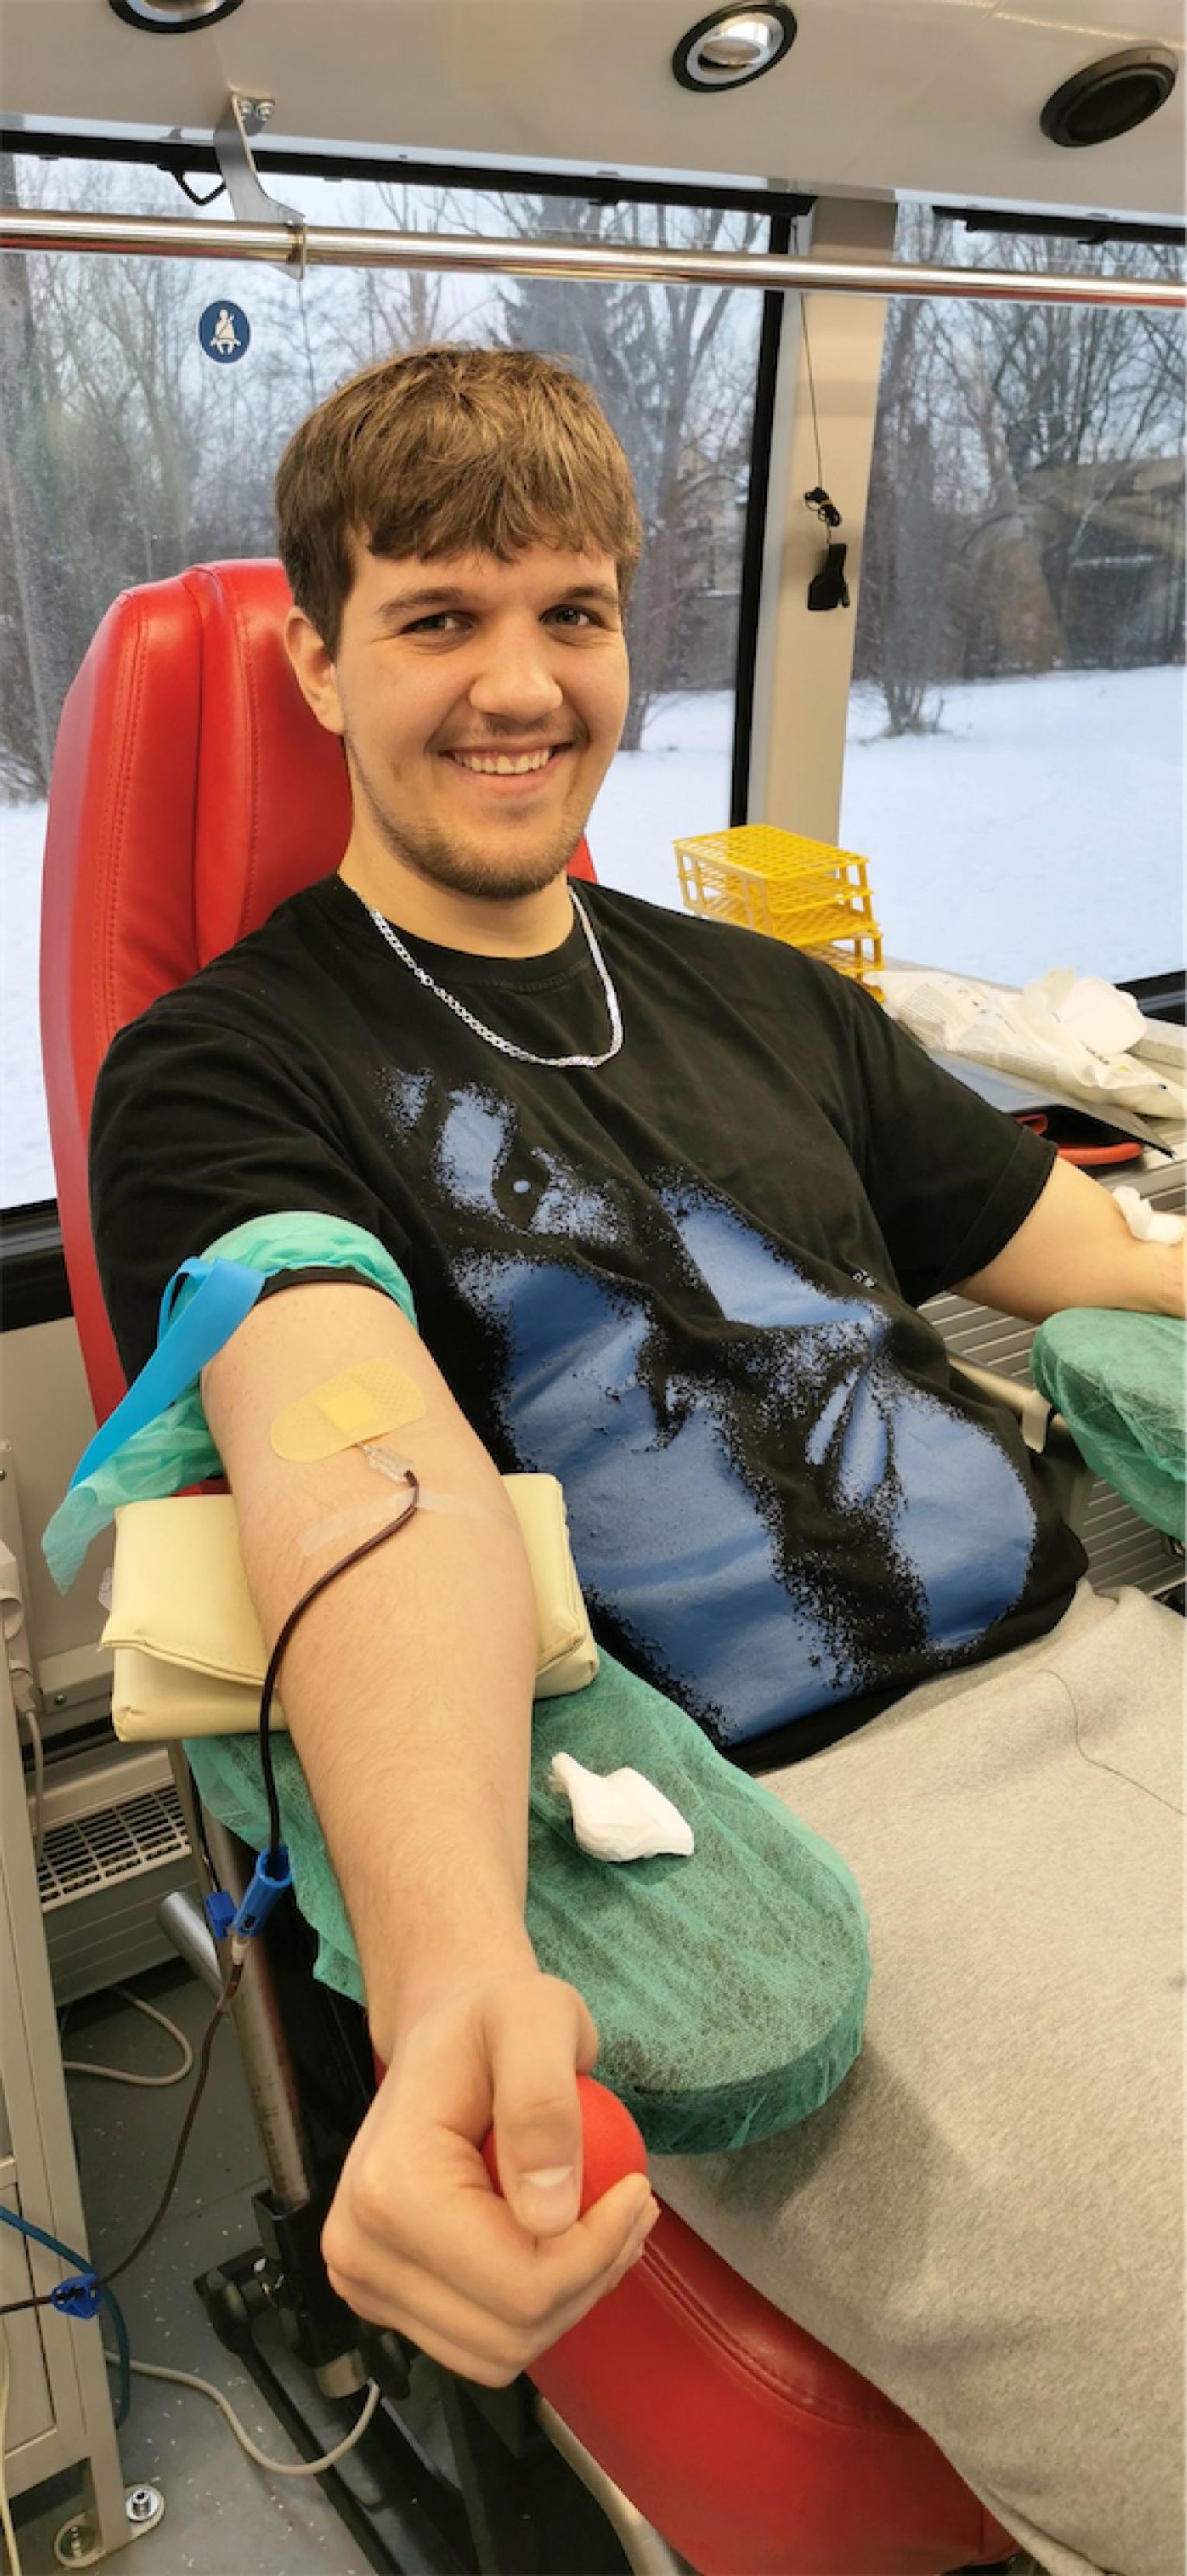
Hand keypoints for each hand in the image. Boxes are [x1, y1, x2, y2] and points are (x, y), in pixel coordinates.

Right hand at [321, 1967, 659, 2385]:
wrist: (443, 2032)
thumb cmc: (490, 2018)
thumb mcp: (536, 2019)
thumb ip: (541, 2103)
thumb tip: (549, 2216)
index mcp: (388, 2189)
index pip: (519, 2286)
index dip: (598, 2251)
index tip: (638, 2189)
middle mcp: (359, 2250)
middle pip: (513, 2333)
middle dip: (590, 2278)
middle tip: (629, 2204)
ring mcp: (366, 2282)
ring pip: (501, 2352)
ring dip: (569, 2298)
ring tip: (599, 2221)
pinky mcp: (387, 2298)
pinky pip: (482, 2343)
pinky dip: (536, 2307)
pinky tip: (560, 2241)